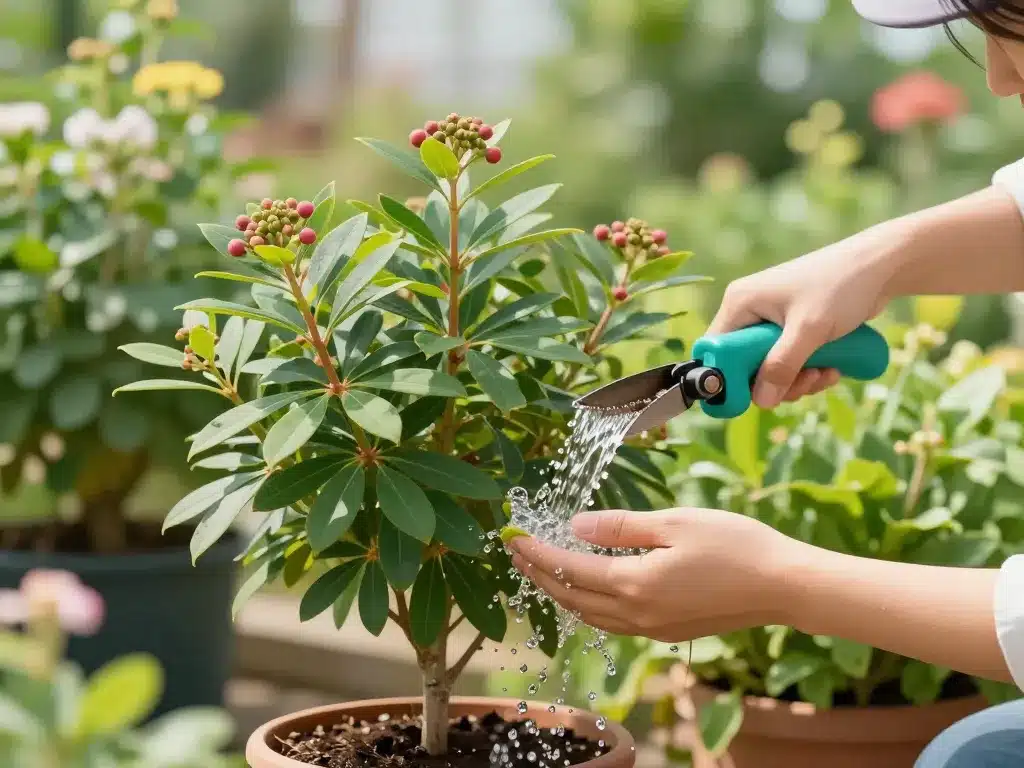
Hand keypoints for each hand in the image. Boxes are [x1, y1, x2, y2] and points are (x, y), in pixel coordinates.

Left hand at [506, 507, 803, 641]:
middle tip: (515, 551)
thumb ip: (620, 527)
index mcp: (634, 585)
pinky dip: (588, 605)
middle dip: (538, 574)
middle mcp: (637, 614)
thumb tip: (575, 527)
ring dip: (560, 592)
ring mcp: (652, 628)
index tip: (512, 535)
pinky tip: (588, 589)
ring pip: (589, 615)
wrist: (783, 586)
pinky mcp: (667, 630)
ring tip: (541, 570)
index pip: (567, 569)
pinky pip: (612, 622)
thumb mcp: (674, 523)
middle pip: (571, 597)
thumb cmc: (734, 545)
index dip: (535, 553)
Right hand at [708, 231, 895, 408]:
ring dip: (797, 381)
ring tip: (824, 373)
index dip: (729, 377)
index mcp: (740, 303)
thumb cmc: (841, 286)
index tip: (756, 394)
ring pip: (770, 369)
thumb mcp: (809, 329)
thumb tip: (761, 401)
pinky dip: (808, 371)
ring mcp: (771, 321)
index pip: (716, 350)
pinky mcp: (792, 329)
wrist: (881, 266)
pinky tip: (831, 368)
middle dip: (776, 382)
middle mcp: (750, 312)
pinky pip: (789, 362)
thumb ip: (782, 365)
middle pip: (744, 365)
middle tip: (804, 382)